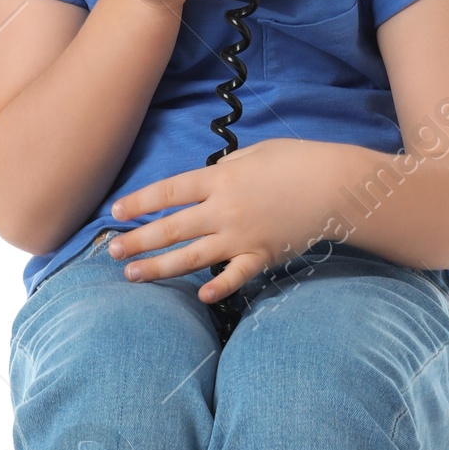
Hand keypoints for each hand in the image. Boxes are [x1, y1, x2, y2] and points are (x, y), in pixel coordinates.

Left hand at [107, 139, 343, 300]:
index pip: (168, 192)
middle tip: (112, 252)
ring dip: (159, 267)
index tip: (117, 212)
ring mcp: (242, 236)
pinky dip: (218, 288)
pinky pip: (235, 276)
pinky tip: (200, 296)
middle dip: (138, 240)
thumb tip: (205, 180)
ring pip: (192, 256)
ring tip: (133, 275)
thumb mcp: (255, 153)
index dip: (139, 203)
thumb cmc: (297, 161)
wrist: (336, 186)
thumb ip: (226, 167)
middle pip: (171, 228)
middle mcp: (224, 210)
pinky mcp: (263, 256)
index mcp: (220, 179)